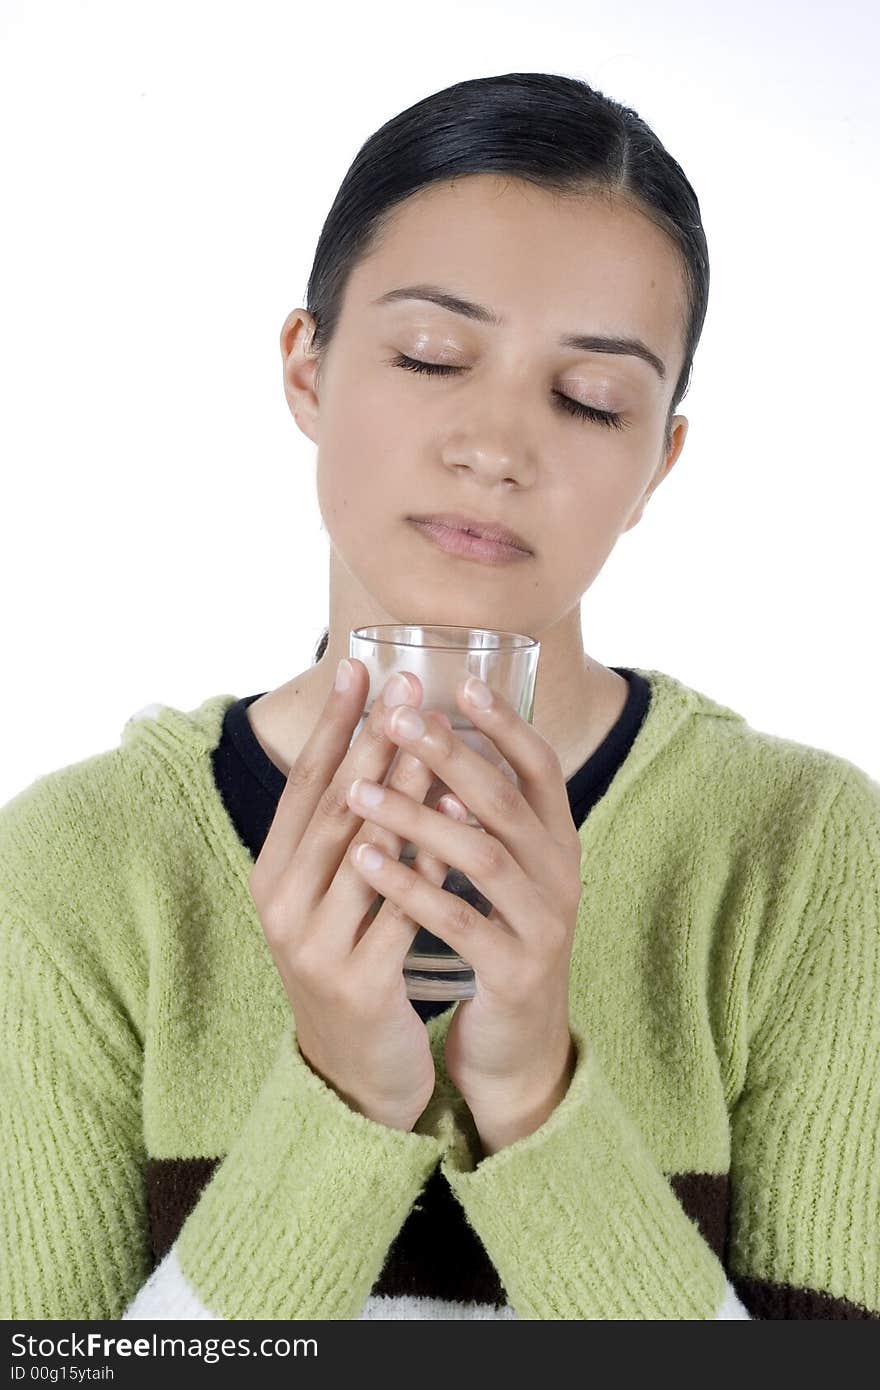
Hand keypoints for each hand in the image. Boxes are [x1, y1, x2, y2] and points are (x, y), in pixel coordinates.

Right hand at [247, 658, 457, 1133]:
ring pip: (364, 852)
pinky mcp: (356, 981)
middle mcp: (281, 902)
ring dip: (403, 791)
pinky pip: (399, 911)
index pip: (304, 782)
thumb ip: (347, 831)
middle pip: (333, 807)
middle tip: (408, 685)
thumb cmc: (351, 963)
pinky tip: (460, 826)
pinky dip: (428, 864)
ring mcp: (314, 944)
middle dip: (373, 742)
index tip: (361, 665)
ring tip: (438, 739)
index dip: (332, 722)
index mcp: (273, 873)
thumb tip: (386, 744)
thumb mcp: (333, 896)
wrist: (352, 1072)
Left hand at [345, 673, 583, 1154]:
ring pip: (482, 858)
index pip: (541, 766)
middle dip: (449, 756)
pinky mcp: (515, 971)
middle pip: (505, 802)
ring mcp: (543, 924)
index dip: (504, 724)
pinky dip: (412, 889)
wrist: (520, 1040)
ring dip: (417, 819)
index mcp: (557, 839)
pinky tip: (367, 863)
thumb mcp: (502, 866)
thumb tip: (434, 733)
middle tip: (397, 718)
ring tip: (359, 792)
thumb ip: (481, 810)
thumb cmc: (498, 933)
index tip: (459, 682)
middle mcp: (560, 874)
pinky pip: (462, 923)